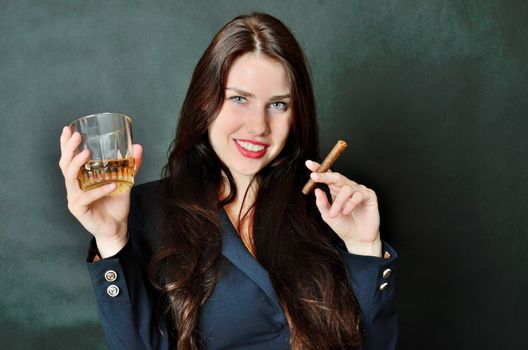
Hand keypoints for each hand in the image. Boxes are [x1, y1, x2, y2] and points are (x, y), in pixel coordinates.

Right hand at [59, 126, 142, 256]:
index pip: (69, 158)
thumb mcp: (125, 181)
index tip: (68, 129)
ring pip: (70, 178)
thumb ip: (130, 166)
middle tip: (78, 136)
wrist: (117, 227)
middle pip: (65, 164)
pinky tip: (112, 184)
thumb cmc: (115, 204)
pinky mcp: (79, 209)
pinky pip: (87, 196)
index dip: (66, 144)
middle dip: (69, 149)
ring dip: (78, 164)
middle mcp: (74, 186)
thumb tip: (137, 146)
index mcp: (80, 178)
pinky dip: (99, 189)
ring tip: (87, 153)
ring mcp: (74, 197)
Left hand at [306, 160, 380, 256]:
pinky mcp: (369, 196)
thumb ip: (322, 203)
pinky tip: (346, 211)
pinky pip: (358, 195)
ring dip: (338, 202)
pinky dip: (350, 203)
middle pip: (336, 177)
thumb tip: (317, 190)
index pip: (327, 176)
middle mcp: (347, 188)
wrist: (357, 239)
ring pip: (346, 188)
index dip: (319, 169)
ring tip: (334, 214)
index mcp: (335, 190)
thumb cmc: (343, 226)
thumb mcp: (327, 216)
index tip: (308, 164)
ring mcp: (358, 190)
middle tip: (315, 177)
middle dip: (325, 176)